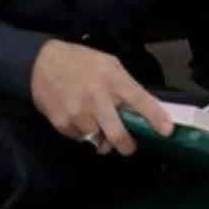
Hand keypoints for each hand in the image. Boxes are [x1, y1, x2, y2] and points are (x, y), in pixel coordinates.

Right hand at [28, 40, 172, 155]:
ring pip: (99, 140)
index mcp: (114, 81)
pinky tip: (81, 120)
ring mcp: (79, 114)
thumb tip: (141, 108)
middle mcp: (98, 99)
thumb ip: (126, 85)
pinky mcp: (63, 124)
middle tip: (129, 146)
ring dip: (102, 139)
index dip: (156, 118)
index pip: (141, 101)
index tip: (167, 131)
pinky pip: (80, 138)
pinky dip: (85, 134)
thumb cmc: (82, 62)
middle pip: (119, 134)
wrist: (41, 63)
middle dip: (127, 146)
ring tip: (99, 126)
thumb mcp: (110, 65)